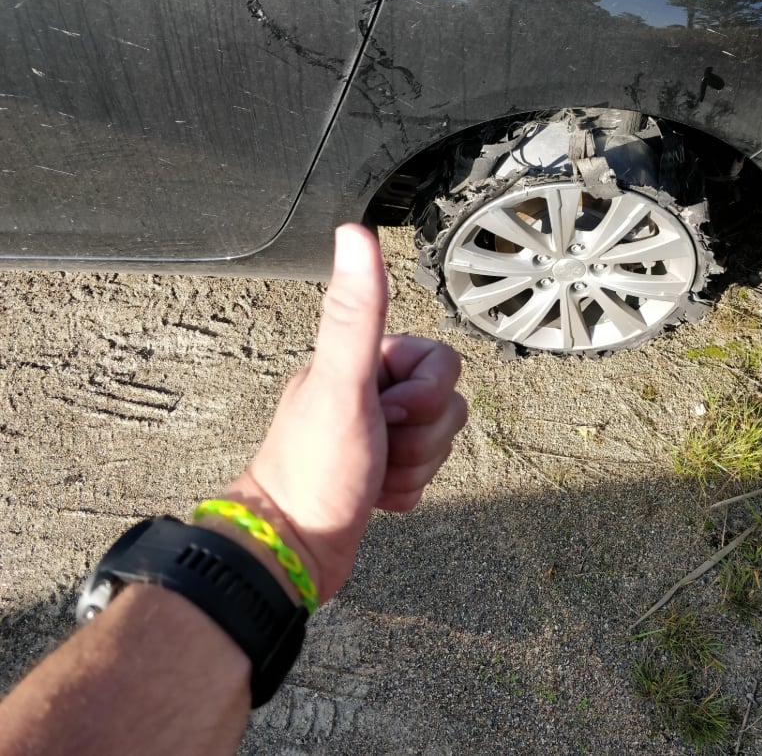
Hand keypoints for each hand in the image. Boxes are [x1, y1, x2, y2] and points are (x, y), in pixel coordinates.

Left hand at [219, 224, 466, 600]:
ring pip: (440, 440)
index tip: (388, 413)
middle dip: (422, 436)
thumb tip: (355, 232)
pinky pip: (426, 474)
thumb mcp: (342, 384)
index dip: (427, 394)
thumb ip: (356, 312)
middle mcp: (370, 391)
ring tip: (373, 476)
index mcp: (363, 362)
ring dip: (415, 466)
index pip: (444, 361)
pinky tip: (375, 498)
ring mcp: (377, 433)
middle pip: (447, 404)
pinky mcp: (381, 472)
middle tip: (379, 447)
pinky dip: (407, 491)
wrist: (292, 549)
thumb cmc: (313, 467)